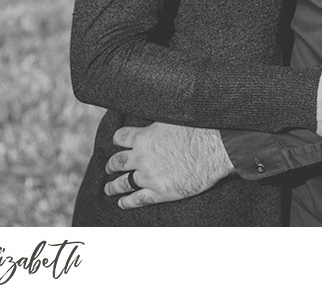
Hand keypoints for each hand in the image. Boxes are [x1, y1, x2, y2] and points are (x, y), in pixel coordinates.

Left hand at [104, 122, 233, 208]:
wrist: (213, 149)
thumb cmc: (197, 130)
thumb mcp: (170, 118)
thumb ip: (157, 124)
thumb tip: (154, 119)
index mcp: (142, 137)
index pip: (120, 137)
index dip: (117, 141)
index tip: (117, 143)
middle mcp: (141, 157)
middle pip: (118, 162)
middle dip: (111, 165)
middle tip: (108, 168)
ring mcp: (149, 176)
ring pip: (124, 182)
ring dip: (113, 186)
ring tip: (108, 188)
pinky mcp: (161, 191)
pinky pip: (138, 199)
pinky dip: (127, 202)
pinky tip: (122, 203)